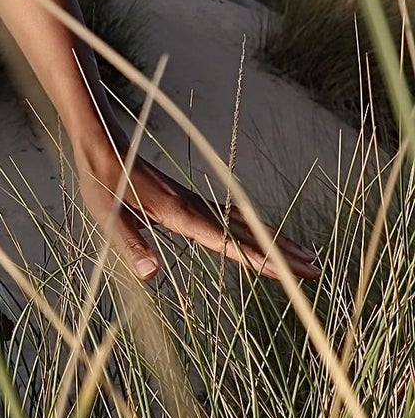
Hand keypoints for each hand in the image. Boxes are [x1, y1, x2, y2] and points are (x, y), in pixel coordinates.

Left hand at [73, 133, 320, 285]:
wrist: (102, 143)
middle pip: (248, 233)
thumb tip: (150, 275)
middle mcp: (195, 207)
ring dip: (275, 240)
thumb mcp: (107, 217)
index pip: (226, 242)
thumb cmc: (102, 182)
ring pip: (245, 224)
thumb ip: (130, 244)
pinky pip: (231, 217)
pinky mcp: (189, 199)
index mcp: (179, 214)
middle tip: (316, 271)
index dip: (256, 259)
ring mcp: (195, 202)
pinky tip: (261, 235)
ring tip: (306, 256)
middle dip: (282, 254)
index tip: (286, 273)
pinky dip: (254, 229)